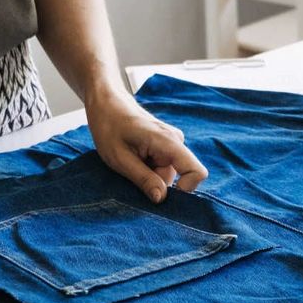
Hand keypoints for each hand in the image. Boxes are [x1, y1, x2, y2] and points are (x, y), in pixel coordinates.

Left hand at [86, 89, 207, 201]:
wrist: (105, 103)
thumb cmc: (109, 126)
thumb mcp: (120, 158)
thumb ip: (143, 179)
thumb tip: (161, 199)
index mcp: (168, 142)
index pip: (197, 172)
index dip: (185, 190)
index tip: (159, 194)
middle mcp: (176, 141)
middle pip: (176, 177)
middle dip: (154, 182)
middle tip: (129, 172)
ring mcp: (171, 143)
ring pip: (166, 174)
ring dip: (147, 175)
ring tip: (128, 161)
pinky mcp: (165, 145)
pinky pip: (161, 167)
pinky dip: (146, 168)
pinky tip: (132, 158)